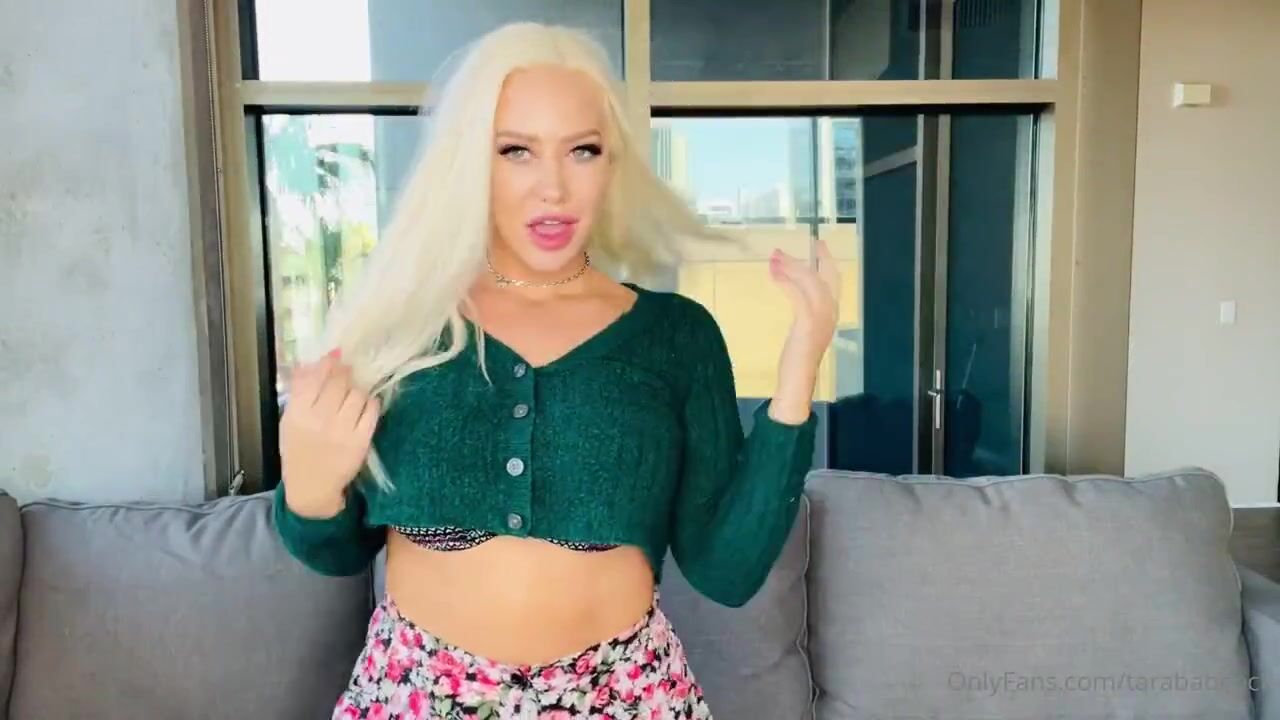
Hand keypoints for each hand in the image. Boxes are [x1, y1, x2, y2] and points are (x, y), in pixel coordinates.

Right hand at [279, 350, 380, 517]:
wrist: (311, 486)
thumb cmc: (298, 450)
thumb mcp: (289, 420)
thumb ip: (299, 392)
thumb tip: (312, 361)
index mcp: (298, 414)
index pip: (315, 379)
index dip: (328, 364)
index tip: (336, 357)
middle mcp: (320, 420)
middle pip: (339, 383)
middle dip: (345, 373)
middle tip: (348, 371)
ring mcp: (342, 431)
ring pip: (357, 394)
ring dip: (358, 388)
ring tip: (354, 392)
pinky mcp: (361, 441)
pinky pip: (371, 411)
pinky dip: (370, 403)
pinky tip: (365, 404)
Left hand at [767, 240, 840, 422]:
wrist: (797, 383)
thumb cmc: (796, 363)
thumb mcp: (802, 334)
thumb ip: (804, 317)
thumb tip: (793, 296)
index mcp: (831, 316)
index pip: (833, 283)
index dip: (827, 263)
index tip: (820, 246)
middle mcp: (831, 314)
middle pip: (825, 277)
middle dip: (812, 258)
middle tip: (797, 244)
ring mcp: (821, 319)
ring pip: (811, 283)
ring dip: (793, 267)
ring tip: (776, 257)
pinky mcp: (808, 324)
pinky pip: (798, 296)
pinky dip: (787, 283)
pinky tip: (774, 274)